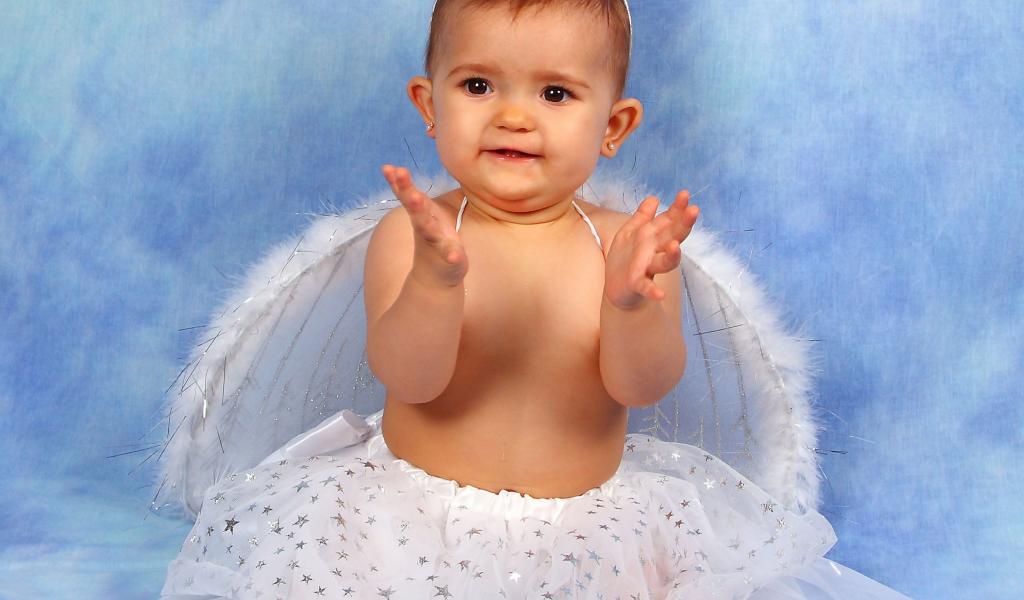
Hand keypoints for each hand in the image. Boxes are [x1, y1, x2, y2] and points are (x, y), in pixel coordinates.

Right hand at [381, 164, 467, 285]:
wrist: (434, 277)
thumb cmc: (431, 238)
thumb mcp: (422, 213)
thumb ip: (412, 194)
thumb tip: (397, 169)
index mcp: (421, 214)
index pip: (407, 196)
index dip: (398, 182)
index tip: (387, 168)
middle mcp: (425, 226)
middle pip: (415, 208)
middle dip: (408, 192)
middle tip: (400, 174)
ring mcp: (436, 242)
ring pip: (428, 228)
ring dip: (424, 218)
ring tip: (417, 200)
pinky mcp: (450, 257)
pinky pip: (450, 255)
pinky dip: (451, 254)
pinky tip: (454, 255)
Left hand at [604, 190, 699, 309]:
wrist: (617, 289)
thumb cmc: (627, 259)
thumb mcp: (631, 233)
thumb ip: (643, 217)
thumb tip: (654, 198)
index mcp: (655, 238)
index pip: (670, 221)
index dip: (677, 208)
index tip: (684, 194)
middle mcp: (656, 253)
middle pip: (673, 237)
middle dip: (683, 224)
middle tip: (694, 211)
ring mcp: (648, 269)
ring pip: (664, 262)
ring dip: (672, 256)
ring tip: (675, 246)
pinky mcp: (637, 284)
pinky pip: (647, 287)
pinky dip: (653, 291)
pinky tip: (660, 295)